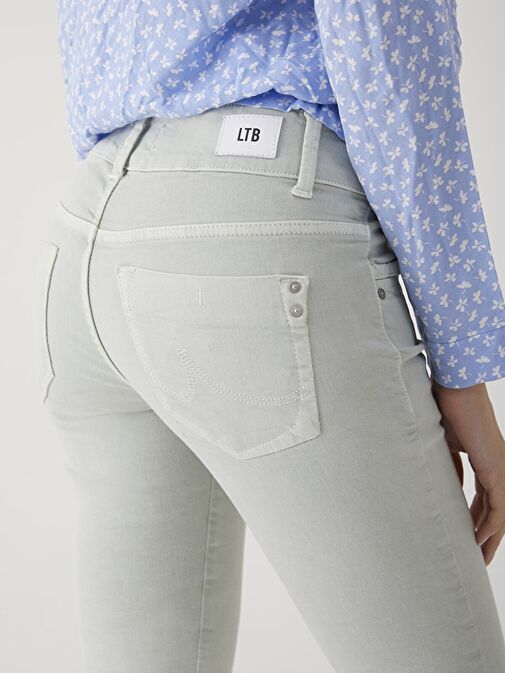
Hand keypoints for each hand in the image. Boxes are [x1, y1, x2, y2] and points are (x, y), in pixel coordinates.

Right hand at [431, 379, 504, 565]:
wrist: (455, 390)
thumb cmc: (446, 407)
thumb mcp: (444, 444)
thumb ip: (449, 466)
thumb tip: (449, 488)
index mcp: (486, 460)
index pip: (486, 498)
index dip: (478, 520)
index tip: (467, 537)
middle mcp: (498, 467)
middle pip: (497, 511)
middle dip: (488, 535)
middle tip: (478, 558)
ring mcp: (500, 468)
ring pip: (501, 513)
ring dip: (491, 537)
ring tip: (480, 558)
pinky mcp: (497, 470)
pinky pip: (497, 507)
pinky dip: (489, 526)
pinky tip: (479, 540)